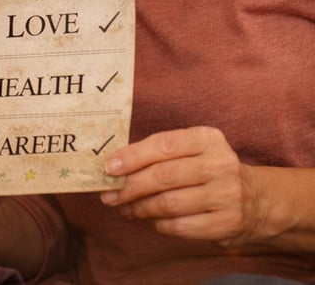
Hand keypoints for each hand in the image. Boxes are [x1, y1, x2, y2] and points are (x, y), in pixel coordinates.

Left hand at [100, 126, 257, 245]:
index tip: (108, 167)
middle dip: (130, 186)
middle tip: (109, 194)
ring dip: (140, 208)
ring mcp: (227, 195)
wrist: (256, 199)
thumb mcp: (191, 150)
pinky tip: (149, 219)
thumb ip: (157, 153)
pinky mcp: (228, 223)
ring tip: (125, 207)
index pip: (163, 145)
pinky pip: (181, 227)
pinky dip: (159, 224)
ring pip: (169, 204)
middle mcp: (220, 164)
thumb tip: (114, 166)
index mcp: (207, 139)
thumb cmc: (207, 169)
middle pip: (164, 176)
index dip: (132, 156)